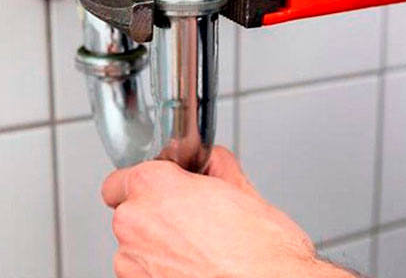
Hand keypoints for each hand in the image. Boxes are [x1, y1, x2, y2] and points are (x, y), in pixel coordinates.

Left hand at [102, 147, 356, 277]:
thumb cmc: (261, 254)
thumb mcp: (244, 190)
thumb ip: (217, 165)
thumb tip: (212, 161)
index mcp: (153, 187)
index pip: (121, 177)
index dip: (147, 180)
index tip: (166, 185)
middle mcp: (134, 225)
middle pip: (128, 209)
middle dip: (155, 209)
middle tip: (191, 213)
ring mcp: (133, 265)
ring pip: (135, 244)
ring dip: (158, 241)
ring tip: (199, 244)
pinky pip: (144, 272)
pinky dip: (162, 268)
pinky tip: (195, 265)